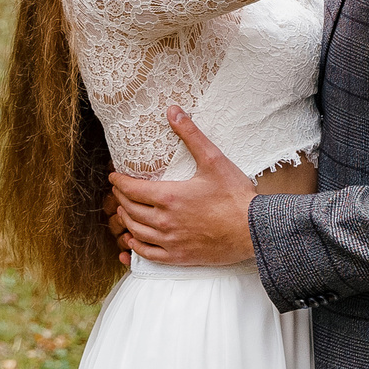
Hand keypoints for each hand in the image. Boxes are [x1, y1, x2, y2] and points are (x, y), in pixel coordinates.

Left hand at [107, 108, 257, 266]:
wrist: (254, 230)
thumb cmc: (235, 196)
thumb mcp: (214, 160)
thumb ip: (191, 135)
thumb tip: (173, 111)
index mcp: (169, 197)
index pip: (131, 189)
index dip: (119, 182)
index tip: (114, 177)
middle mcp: (164, 221)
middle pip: (130, 209)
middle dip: (121, 199)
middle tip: (119, 191)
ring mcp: (170, 241)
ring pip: (136, 231)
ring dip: (126, 220)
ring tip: (124, 211)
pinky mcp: (179, 256)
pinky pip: (148, 254)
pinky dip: (136, 247)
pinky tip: (133, 241)